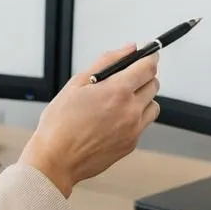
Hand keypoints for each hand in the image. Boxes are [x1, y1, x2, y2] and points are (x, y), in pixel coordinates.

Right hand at [19, 45, 160, 195]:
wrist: (56, 159)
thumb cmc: (60, 124)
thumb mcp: (77, 83)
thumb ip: (107, 62)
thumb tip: (128, 50)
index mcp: (117, 92)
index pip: (148, 66)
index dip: (150, 57)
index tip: (148, 55)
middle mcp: (130, 110)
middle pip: (154, 84)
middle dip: (143, 76)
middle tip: (126, 78)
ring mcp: (134, 129)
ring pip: (153, 105)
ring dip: (143, 98)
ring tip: (120, 101)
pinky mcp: (132, 143)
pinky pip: (144, 123)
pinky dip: (135, 116)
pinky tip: (115, 118)